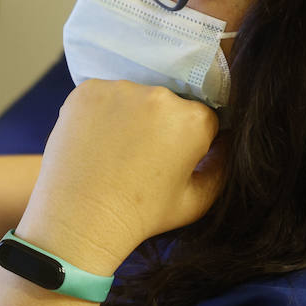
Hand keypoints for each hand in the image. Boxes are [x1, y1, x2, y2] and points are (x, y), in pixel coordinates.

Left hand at [17, 80, 224, 275]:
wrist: (79, 217)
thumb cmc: (141, 215)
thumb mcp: (197, 200)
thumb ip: (222, 167)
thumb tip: (227, 142)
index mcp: (193, 120)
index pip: (203, 117)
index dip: (191, 140)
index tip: (173, 159)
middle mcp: (159, 95)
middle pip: (169, 103)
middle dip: (162, 124)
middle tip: (141, 156)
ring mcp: (119, 89)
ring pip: (135, 96)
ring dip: (131, 115)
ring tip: (116, 149)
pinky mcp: (86, 89)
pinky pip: (104, 95)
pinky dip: (102, 112)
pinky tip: (97, 139)